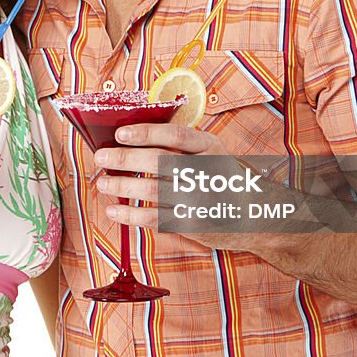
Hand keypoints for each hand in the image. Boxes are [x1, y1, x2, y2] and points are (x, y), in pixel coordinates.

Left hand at [95, 122, 228, 229]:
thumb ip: (182, 145)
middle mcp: (206, 171)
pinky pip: (155, 218)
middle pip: (159, 160)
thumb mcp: (212, 153)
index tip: (120, 134)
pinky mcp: (193, 224)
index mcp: (210, 147)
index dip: (146, 133)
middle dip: (125, 158)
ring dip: (122, 185)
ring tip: (102, 183)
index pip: (176, 135)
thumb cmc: (223, 178)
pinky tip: (114, 210)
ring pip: (153, 189)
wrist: (255, 216)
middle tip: (101, 157)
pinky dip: (130, 214)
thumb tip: (132, 138)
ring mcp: (200, 199)